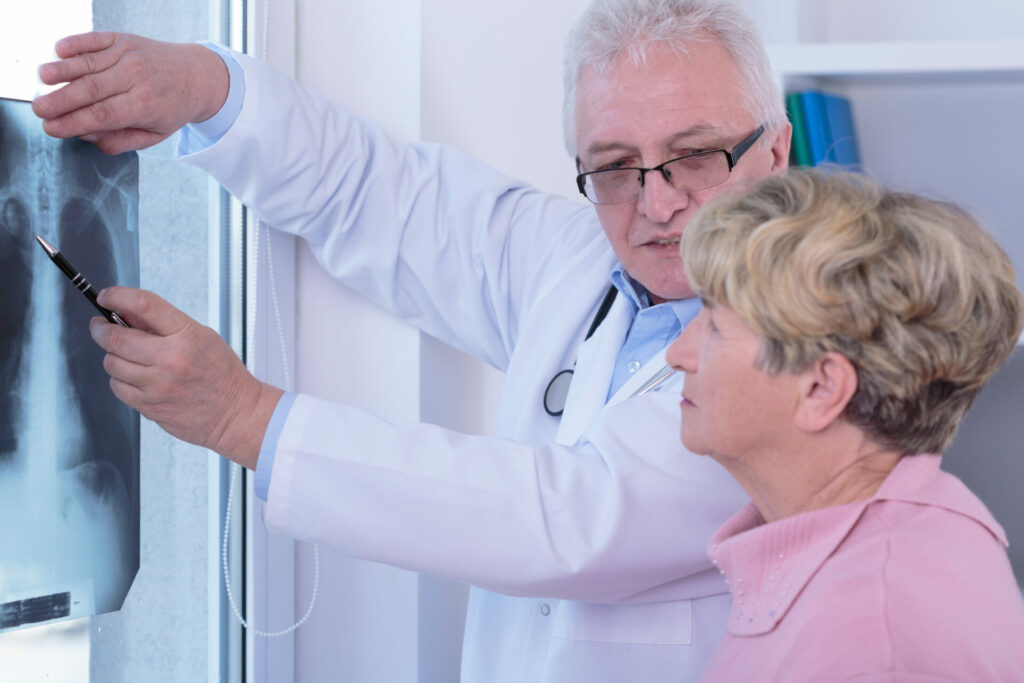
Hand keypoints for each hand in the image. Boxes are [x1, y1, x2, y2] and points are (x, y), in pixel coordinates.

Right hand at [32, 32, 229, 153]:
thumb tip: (86, 134)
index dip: (73, 122)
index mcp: (145, 105)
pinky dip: (76, 43)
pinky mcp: (123, 39)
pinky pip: (95, 40)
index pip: (103, 115)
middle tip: (38, 109)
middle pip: (91, 89)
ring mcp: (129, 55)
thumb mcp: (154, 135)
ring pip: (89, 63)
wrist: (197, 75)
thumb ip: (120, 141)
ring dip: (62, 70)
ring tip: (42, 80)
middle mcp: (136, 77)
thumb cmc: (171, 109)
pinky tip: (59, 51)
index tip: (50, 128)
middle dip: (61, 100)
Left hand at [89, 287, 282, 468]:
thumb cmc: (222, 375)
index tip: (106, 296)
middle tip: (101, 327)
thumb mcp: (201, 337)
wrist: (235, 413)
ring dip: (114, 357)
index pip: (143, 305)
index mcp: (186, 336)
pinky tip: (137, 379)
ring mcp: (158, 385)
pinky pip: (117, 387)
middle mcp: (170, 359)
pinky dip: (121, 381)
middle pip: (116, 338)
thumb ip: (164, 325)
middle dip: (101, 329)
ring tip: (130, 358)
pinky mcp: (150, 406)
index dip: (117, 296)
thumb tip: (127, 313)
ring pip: (112, 363)